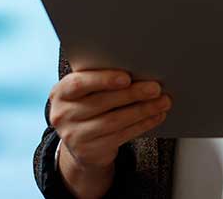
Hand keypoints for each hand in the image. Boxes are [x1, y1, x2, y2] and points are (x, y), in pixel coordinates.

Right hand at [49, 69, 170, 196]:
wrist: (79, 142)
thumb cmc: (87, 106)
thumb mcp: (85, 92)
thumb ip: (100, 80)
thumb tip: (138, 70)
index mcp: (60, 93)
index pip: (79, 84)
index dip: (103, 80)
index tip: (127, 77)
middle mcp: (63, 115)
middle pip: (102, 102)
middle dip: (132, 94)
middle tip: (155, 88)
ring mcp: (74, 136)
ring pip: (114, 121)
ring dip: (142, 110)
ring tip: (162, 102)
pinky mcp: (89, 152)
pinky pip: (121, 136)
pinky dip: (142, 125)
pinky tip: (155, 116)